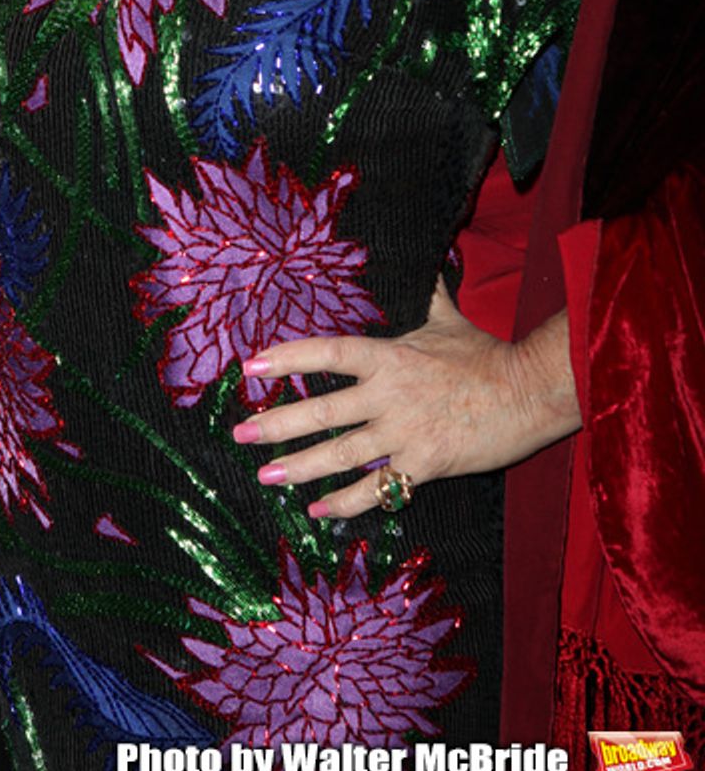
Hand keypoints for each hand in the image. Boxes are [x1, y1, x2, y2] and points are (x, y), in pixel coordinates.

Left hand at [232, 284, 579, 518]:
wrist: (529, 393)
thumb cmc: (485, 355)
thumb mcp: (446, 318)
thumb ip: (425, 296)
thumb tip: (421, 260)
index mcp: (389, 355)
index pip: (327, 352)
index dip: (288, 357)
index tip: (252, 365)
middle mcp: (388, 393)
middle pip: (322, 410)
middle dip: (277, 423)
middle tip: (242, 433)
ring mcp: (404, 432)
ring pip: (341, 453)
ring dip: (300, 467)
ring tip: (267, 475)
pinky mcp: (423, 465)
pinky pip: (377, 489)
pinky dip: (345, 502)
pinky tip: (317, 509)